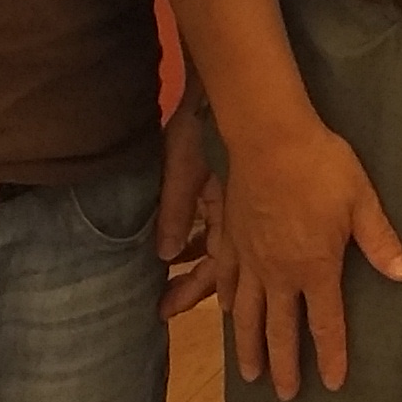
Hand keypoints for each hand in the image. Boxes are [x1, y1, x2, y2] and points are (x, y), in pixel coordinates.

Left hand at [156, 102, 226, 317]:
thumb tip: (167, 255)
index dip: (191, 291)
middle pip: (223, 267)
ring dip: (198, 267)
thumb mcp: (183, 167)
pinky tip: (181, 250)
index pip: (214, 268)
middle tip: (164, 308)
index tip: (165, 311)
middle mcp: (237, 217)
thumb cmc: (201, 125)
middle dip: (195, 287)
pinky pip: (217, 229)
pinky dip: (198, 243)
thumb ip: (176, 211)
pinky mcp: (228, 192)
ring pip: (222, 251)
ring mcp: (235, 206)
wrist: (226, 90)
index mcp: (230, 215)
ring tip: (171, 284)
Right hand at [219, 118, 401, 400]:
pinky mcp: (230, 241)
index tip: (331, 384)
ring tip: (249, 375)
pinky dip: (227, 304)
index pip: (326, 324)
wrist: (269, 138)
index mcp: (316, 268)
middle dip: (284, 365)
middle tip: (284, 395)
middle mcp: (279, 274)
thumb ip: (381, 242)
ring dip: (249, 347)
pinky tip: (228, 314)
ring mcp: (250, 260)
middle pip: (280, 330)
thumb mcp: (362, 202)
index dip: (330, 356)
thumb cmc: (322, 167)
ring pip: (246, 316)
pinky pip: (226, 282)